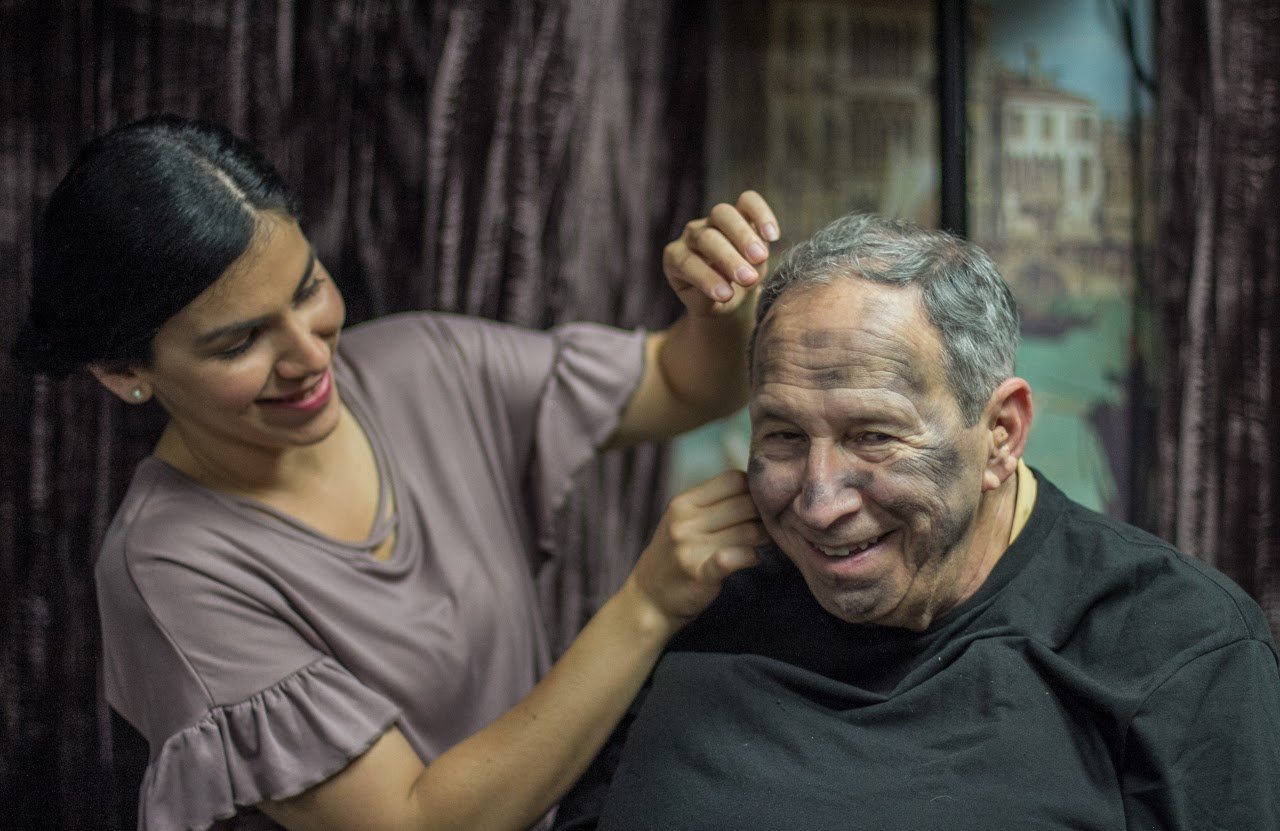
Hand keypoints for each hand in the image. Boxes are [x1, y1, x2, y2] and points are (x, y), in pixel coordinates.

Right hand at [623, 470, 767, 633]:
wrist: (648, 600)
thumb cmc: (673, 556)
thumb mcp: (681, 521)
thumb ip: (712, 504)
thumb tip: (756, 488)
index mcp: (683, 503)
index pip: (733, 479)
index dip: (753, 489)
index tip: (758, 504)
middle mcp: (685, 522)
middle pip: (745, 503)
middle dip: (763, 514)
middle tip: (769, 526)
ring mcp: (691, 547)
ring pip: (749, 531)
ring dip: (764, 537)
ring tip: (763, 543)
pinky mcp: (701, 574)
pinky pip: (739, 557)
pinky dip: (752, 557)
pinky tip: (753, 559)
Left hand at [663, 190, 779, 317]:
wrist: (730, 293)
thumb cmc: (714, 302)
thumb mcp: (706, 308)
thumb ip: (706, 298)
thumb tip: (724, 286)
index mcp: (676, 258)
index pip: (687, 263)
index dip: (706, 278)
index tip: (726, 296)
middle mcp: (691, 235)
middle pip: (706, 237)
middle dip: (728, 258)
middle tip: (749, 279)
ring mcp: (714, 220)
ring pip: (723, 214)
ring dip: (743, 235)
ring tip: (761, 258)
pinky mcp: (739, 212)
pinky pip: (748, 201)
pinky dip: (761, 214)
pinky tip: (772, 235)